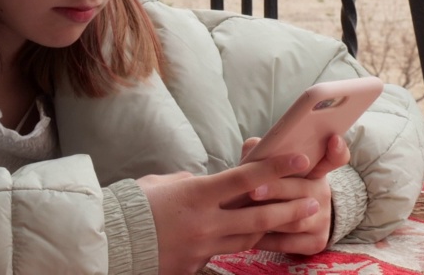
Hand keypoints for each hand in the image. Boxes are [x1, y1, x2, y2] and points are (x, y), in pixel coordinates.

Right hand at [138, 153, 320, 274]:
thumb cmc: (133, 205)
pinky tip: (247, 239)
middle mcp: (205, 223)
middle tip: (313, 203)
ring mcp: (201, 248)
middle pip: (258, 217)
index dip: (276, 167)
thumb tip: (207, 183)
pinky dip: (234, 245)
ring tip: (291, 221)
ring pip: (247, 239)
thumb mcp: (164, 183)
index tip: (300, 160)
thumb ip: (192, 184)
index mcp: (197, 195)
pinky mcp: (193, 267)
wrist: (109, 242)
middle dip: (289, 209)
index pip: (246, 178)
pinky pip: (222, 255)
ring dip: (270, 230)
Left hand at [238, 134, 350, 254]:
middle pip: (302, 190)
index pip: (335, 158)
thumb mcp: (278, 170)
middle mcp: (323, 194)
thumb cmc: (280, 187)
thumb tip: (252, 145)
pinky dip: (266, 239)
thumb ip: (265, 156)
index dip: (337, 150)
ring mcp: (322, 220)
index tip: (333, 139)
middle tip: (252, 190)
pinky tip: (247, 234)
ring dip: (270, 216)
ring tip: (246, 213)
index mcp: (316, 171)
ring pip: (295, 220)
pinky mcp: (316, 243)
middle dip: (276, 189)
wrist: (299, 221)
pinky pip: (287, 243)